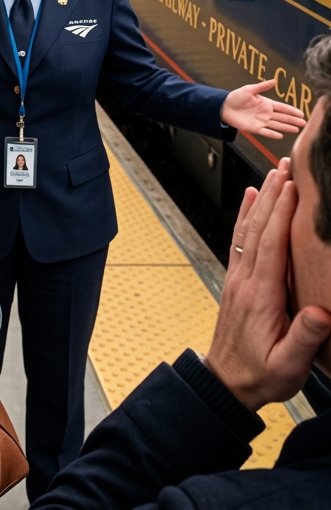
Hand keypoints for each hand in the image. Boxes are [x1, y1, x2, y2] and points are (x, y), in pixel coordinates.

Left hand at [205, 160, 330, 411]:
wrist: (227, 382)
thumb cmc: (261, 375)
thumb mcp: (288, 366)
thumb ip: (304, 339)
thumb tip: (321, 314)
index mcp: (260, 295)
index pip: (271, 245)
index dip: (281, 215)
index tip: (293, 188)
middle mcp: (245, 279)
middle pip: (258, 228)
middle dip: (272, 195)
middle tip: (285, 166)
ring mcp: (239, 277)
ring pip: (248, 229)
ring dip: (260, 199)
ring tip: (272, 173)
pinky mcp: (238, 280)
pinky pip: (240, 240)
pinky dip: (245, 215)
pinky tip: (250, 198)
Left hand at [221, 80, 306, 138]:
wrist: (223, 106)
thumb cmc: (236, 97)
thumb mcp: (249, 89)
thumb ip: (262, 86)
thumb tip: (274, 80)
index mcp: (266, 104)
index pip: (282, 108)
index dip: (292, 111)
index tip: (301, 114)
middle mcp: (265, 113)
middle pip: (282, 118)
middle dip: (293, 120)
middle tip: (304, 124)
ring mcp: (261, 121)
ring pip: (277, 125)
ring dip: (286, 128)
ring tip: (297, 130)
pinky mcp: (254, 128)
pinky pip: (265, 132)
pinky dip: (272, 134)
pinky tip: (280, 136)